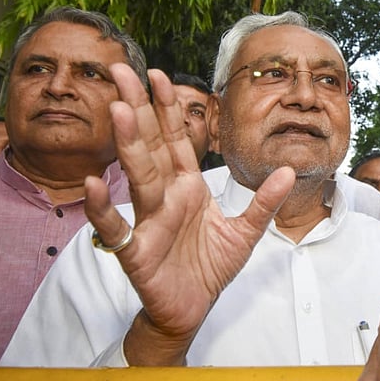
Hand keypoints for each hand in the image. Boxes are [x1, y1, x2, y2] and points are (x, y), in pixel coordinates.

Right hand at [83, 64, 295, 364]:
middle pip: (151, 146)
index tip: (159, 75)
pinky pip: (117, 229)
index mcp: (187, 189)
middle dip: (138, 108)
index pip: (176, 141)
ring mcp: (148, 222)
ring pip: (137, 177)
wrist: (191, 311)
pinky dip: (102, 210)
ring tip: (118, 110)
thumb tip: (287, 170)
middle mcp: (164, 198)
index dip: (168, 109)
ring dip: (128, 144)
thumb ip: (264, 203)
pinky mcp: (137, 253)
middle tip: (122, 70)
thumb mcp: (245, 234)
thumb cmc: (209, 268)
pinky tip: (92, 186)